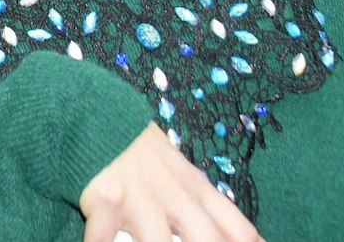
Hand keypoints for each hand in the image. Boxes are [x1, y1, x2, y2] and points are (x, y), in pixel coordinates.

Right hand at [80, 125, 261, 241]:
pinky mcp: (107, 199)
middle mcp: (175, 195)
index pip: (239, 230)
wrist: (97, 114)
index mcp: (197, 190)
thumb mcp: (180, 172)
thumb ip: (205, 204)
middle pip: (207, 240)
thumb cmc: (139, 151)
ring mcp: (141, 197)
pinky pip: (102, 236)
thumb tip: (247, 238)